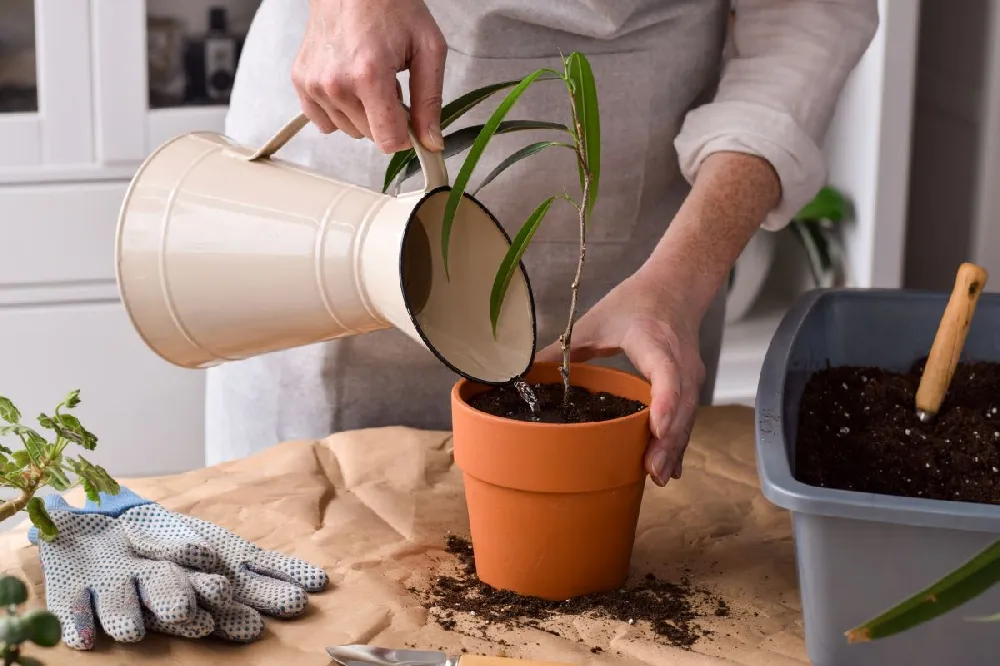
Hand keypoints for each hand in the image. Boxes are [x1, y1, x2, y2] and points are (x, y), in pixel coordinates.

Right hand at [292, 0, 445, 152]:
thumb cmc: (392, 6)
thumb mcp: (427, 48)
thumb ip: (430, 101)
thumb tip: (431, 143)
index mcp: (369, 76)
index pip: (388, 141)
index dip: (405, 136)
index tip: (410, 120)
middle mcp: (336, 84)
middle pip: (370, 136)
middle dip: (385, 117)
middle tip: (390, 83)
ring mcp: (314, 84)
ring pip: (348, 129)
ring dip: (363, 113)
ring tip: (369, 77)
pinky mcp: (301, 82)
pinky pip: (324, 122)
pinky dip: (339, 111)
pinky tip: (349, 84)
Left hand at [535, 272, 705, 486]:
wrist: (676, 287)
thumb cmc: (636, 302)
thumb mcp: (595, 320)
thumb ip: (563, 348)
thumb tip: (527, 373)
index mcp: (654, 341)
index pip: (666, 374)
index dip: (664, 402)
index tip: (657, 429)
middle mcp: (678, 360)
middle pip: (680, 404)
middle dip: (668, 439)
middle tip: (651, 471)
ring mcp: (690, 374)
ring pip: (687, 415)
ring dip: (674, 447)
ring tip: (658, 476)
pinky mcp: (691, 385)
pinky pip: (687, 416)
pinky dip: (678, 442)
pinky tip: (669, 468)